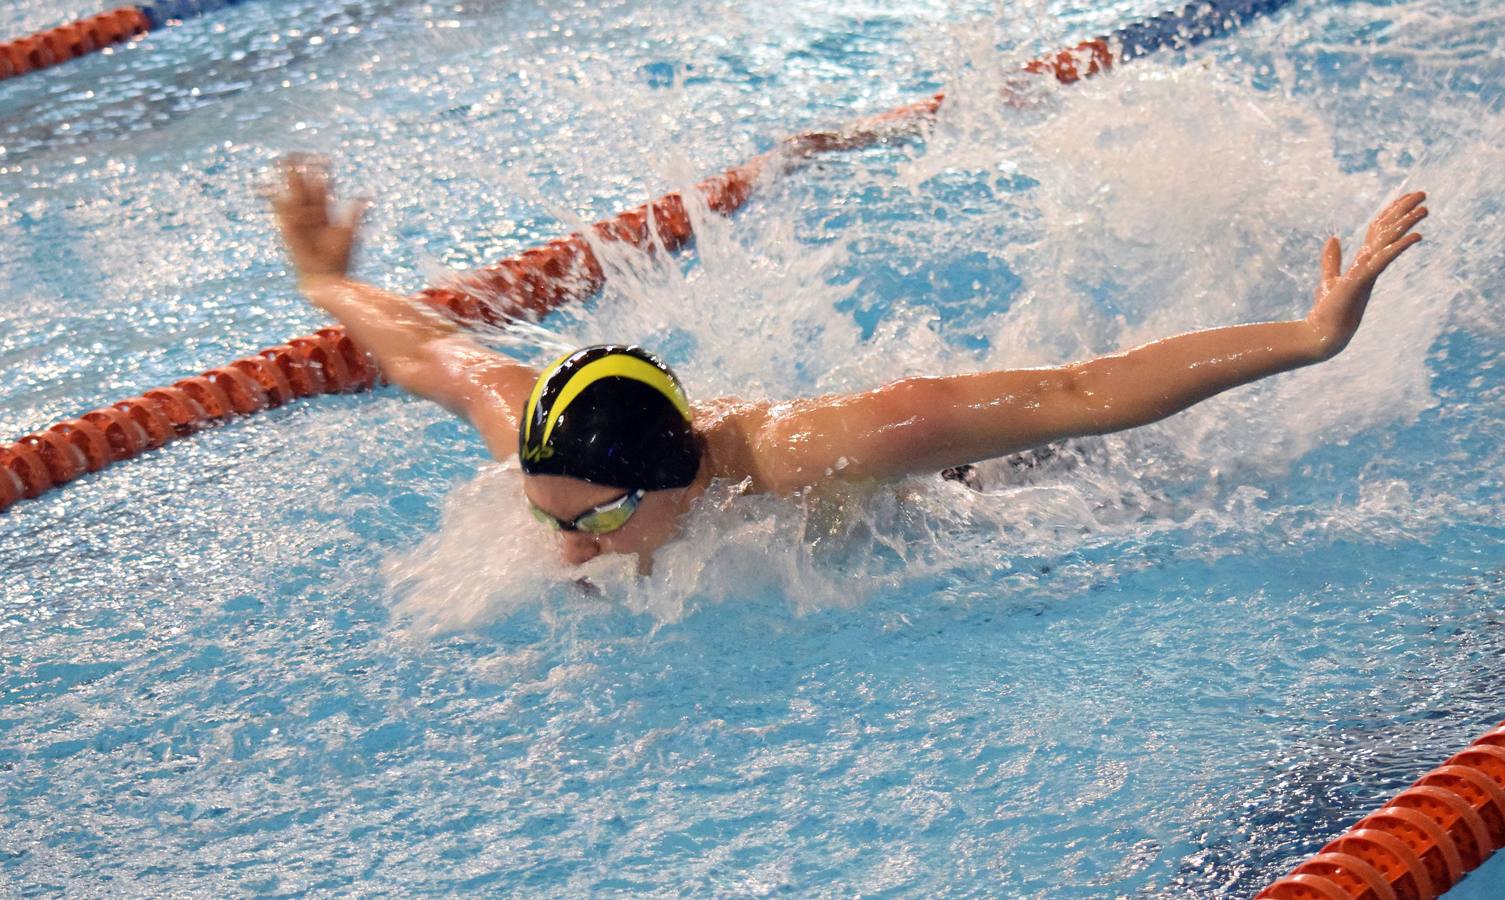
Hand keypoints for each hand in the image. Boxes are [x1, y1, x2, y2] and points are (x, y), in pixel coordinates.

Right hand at [267, 154, 369, 285]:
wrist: (326, 277)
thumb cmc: (339, 259)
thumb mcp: (348, 231)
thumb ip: (355, 212)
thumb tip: (366, 195)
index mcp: (325, 213)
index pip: (322, 187)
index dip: (322, 172)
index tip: (323, 157)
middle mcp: (310, 213)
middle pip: (304, 186)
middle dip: (300, 169)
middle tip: (296, 152)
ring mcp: (298, 219)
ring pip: (291, 192)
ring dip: (286, 177)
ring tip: (280, 159)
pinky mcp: (286, 227)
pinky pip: (277, 208)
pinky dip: (270, 196)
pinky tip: (263, 184)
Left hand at [1306, 191, 1425, 359]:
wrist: (1322, 334)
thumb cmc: (1328, 311)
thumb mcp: (1329, 278)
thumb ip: (1333, 259)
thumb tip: (1333, 238)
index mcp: (1364, 263)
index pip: (1379, 232)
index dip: (1391, 213)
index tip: (1406, 197)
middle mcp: (1371, 266)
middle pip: (1389, 233)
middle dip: (1404, 212)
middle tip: (1423, 194)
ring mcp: (1369, 273)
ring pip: (1390, 243)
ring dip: (1406, 224)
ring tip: (1424, 208)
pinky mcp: (1362, 281)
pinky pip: (1384, 260)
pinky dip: (1398, 247)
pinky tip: (1415, 236)